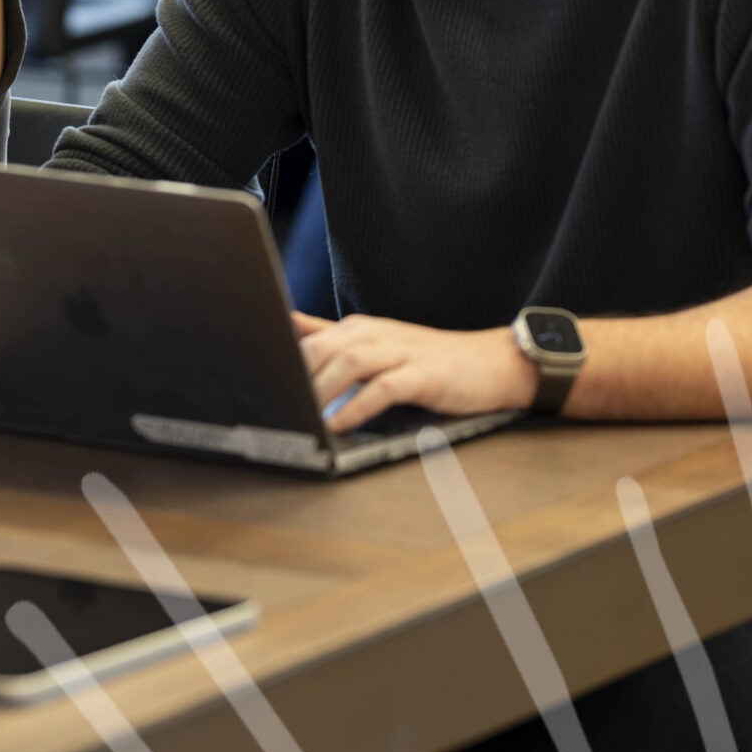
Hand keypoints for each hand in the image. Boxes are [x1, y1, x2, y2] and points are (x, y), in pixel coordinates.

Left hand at [292, 312, 540, 432]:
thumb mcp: (377, 345)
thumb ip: (332, 338)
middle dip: (295, 376)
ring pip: (349, 362)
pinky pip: (385, 387)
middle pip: (323, 347)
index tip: (256, 384)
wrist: (495, 363)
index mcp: (359, 330)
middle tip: (275, 407)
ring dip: (322, 391)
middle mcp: (376, 336)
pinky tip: (342, 424)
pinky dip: (359, 406)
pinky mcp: (424, 375)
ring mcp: (401, 352)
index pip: (309, 339)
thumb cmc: (431, 360)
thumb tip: (287, 327)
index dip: (282, 360)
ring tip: (304, 417)